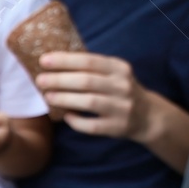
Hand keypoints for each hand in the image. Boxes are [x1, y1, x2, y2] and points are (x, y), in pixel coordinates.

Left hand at [35, 52, 152, 140]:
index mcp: (119, 68)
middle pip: (86, 81)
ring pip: (89, 102)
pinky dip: (76, 121)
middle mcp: (122, 86)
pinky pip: (92, 126)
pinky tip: (66, 116)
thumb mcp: (114, 73)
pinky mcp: (118, 127)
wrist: (148, 116)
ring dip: (64, 99)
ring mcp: (122, 107)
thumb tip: (55, 63)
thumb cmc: (121, 90)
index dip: (64, 60)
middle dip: (59, 80)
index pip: (89, 61)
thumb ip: (92, 68)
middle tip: (40, 80)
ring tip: (48, 96)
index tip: (43, 60)